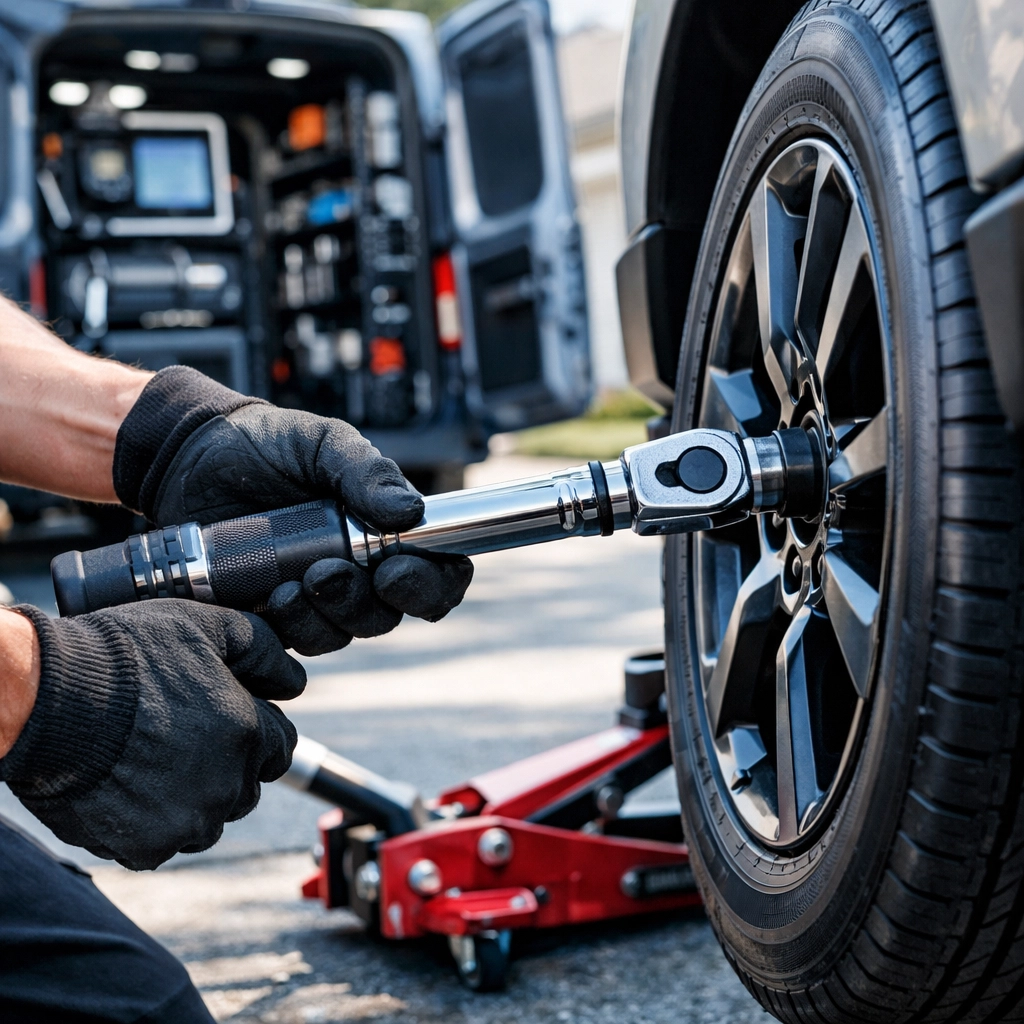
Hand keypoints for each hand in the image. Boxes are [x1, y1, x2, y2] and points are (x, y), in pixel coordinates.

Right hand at [0, 602, 302, 869]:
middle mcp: (227, 786)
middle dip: (225, 766)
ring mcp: (186, 823)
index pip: (280, 747)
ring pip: (206, 820)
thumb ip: (264, 650)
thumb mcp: (207, 626)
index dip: (255, 729)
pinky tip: (123, 786)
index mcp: (250, 734)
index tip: (221, 718)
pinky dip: (147, 824)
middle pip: (246, 787)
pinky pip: (160, 844)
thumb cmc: (126, 655)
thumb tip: (294, 680)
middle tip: (179, 738)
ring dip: (189, 799)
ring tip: (148, 761)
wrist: (46, 698)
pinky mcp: (143, 849)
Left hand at [113, 367, 472, 654]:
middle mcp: (360, 569)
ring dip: (323, 617)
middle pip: (391, 613)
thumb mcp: (321, 443)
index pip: (437, 573)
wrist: (188, 456)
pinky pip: (294, 641)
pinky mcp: (273, 613)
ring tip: (289, 584)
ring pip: (343, 633)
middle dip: (364, 603)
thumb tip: (411, 511)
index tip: (396, 573)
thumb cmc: (265, 442)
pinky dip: (286, 625)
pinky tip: (267, 596)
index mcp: (385, 529)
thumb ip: (367, 472)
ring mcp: (316, 596)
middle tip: (328, 573)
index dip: (432, 586)